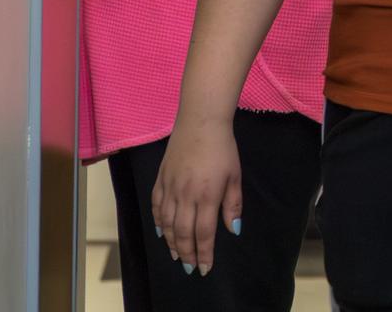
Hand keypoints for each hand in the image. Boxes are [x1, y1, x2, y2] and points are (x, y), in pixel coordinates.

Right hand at [153, 116, 242, 275]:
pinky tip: (161, 233)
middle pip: (183, 233)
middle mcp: (185, 196)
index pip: (203, 234)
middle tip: (189, 268)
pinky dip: (158, 223)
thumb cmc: (223, 148)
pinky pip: (156, 207)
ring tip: (176, 256)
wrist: (200, 123)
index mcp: (207, 196)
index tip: (204, 268)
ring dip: (171, 243)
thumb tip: (233, 230)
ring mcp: (170, 188)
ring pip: (167, 224)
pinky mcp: (160, 180)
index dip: (203, 253)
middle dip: (186, 253)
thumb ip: (233, 204)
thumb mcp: (235, 176)